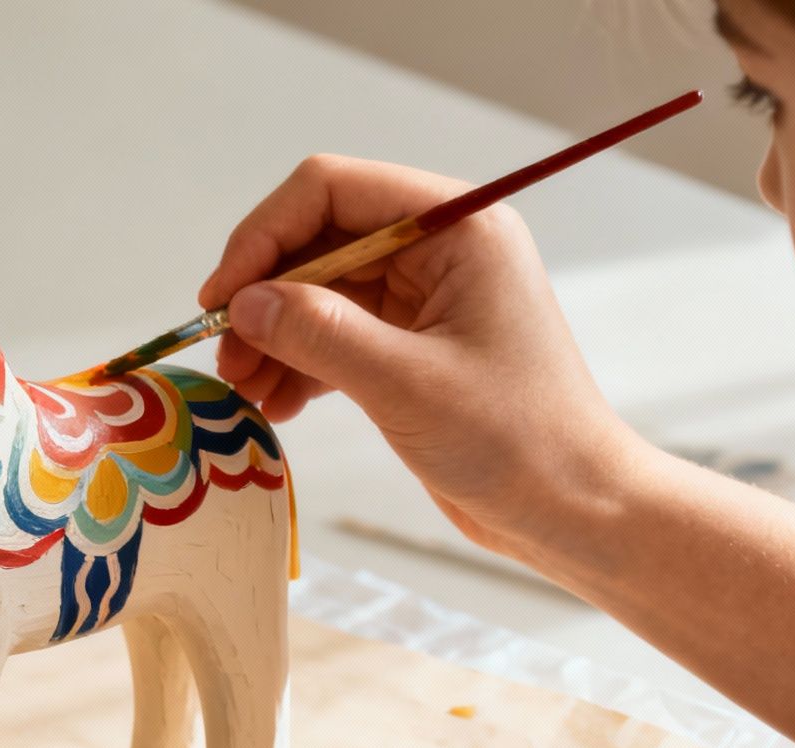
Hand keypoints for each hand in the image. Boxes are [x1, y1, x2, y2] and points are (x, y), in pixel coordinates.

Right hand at [200, 155, 655, 558]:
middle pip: (319, 240)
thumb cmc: (517, 442)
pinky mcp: (414, 346)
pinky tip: (275, 405)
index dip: (264, 236)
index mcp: (457, 228)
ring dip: (274, 336)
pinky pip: (337, 334)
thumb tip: (242, 304)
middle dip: (264, 296)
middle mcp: (440, 249)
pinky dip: (299, 364)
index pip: (332, 191)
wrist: (574, 509)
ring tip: (244, 390)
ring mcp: (426, 297)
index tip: (221, 299)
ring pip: (320, 291)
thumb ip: (319, 333)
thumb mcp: (405, 384)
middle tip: (224, 357)